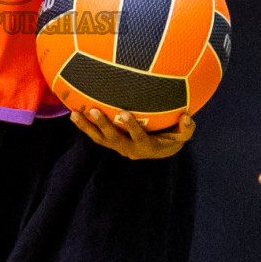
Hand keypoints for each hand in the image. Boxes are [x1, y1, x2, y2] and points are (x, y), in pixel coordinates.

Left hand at [71, 107, 194, 158]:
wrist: (160, 150)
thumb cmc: (172, 138)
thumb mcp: (182, 136)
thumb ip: (187, 129)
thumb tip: (187, 117)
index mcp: (146, 147)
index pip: (138, 137)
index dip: (131, 126)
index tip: (124, 113)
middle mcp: (130, 149)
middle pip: (114, 139)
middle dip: (104, 125)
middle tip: (94, 110)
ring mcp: (118, 147)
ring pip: (100, 139)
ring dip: (87, 127)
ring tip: (74, 114)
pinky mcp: (111, 143)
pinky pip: (96, 136)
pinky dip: (85, 126)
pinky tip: (73, 113)